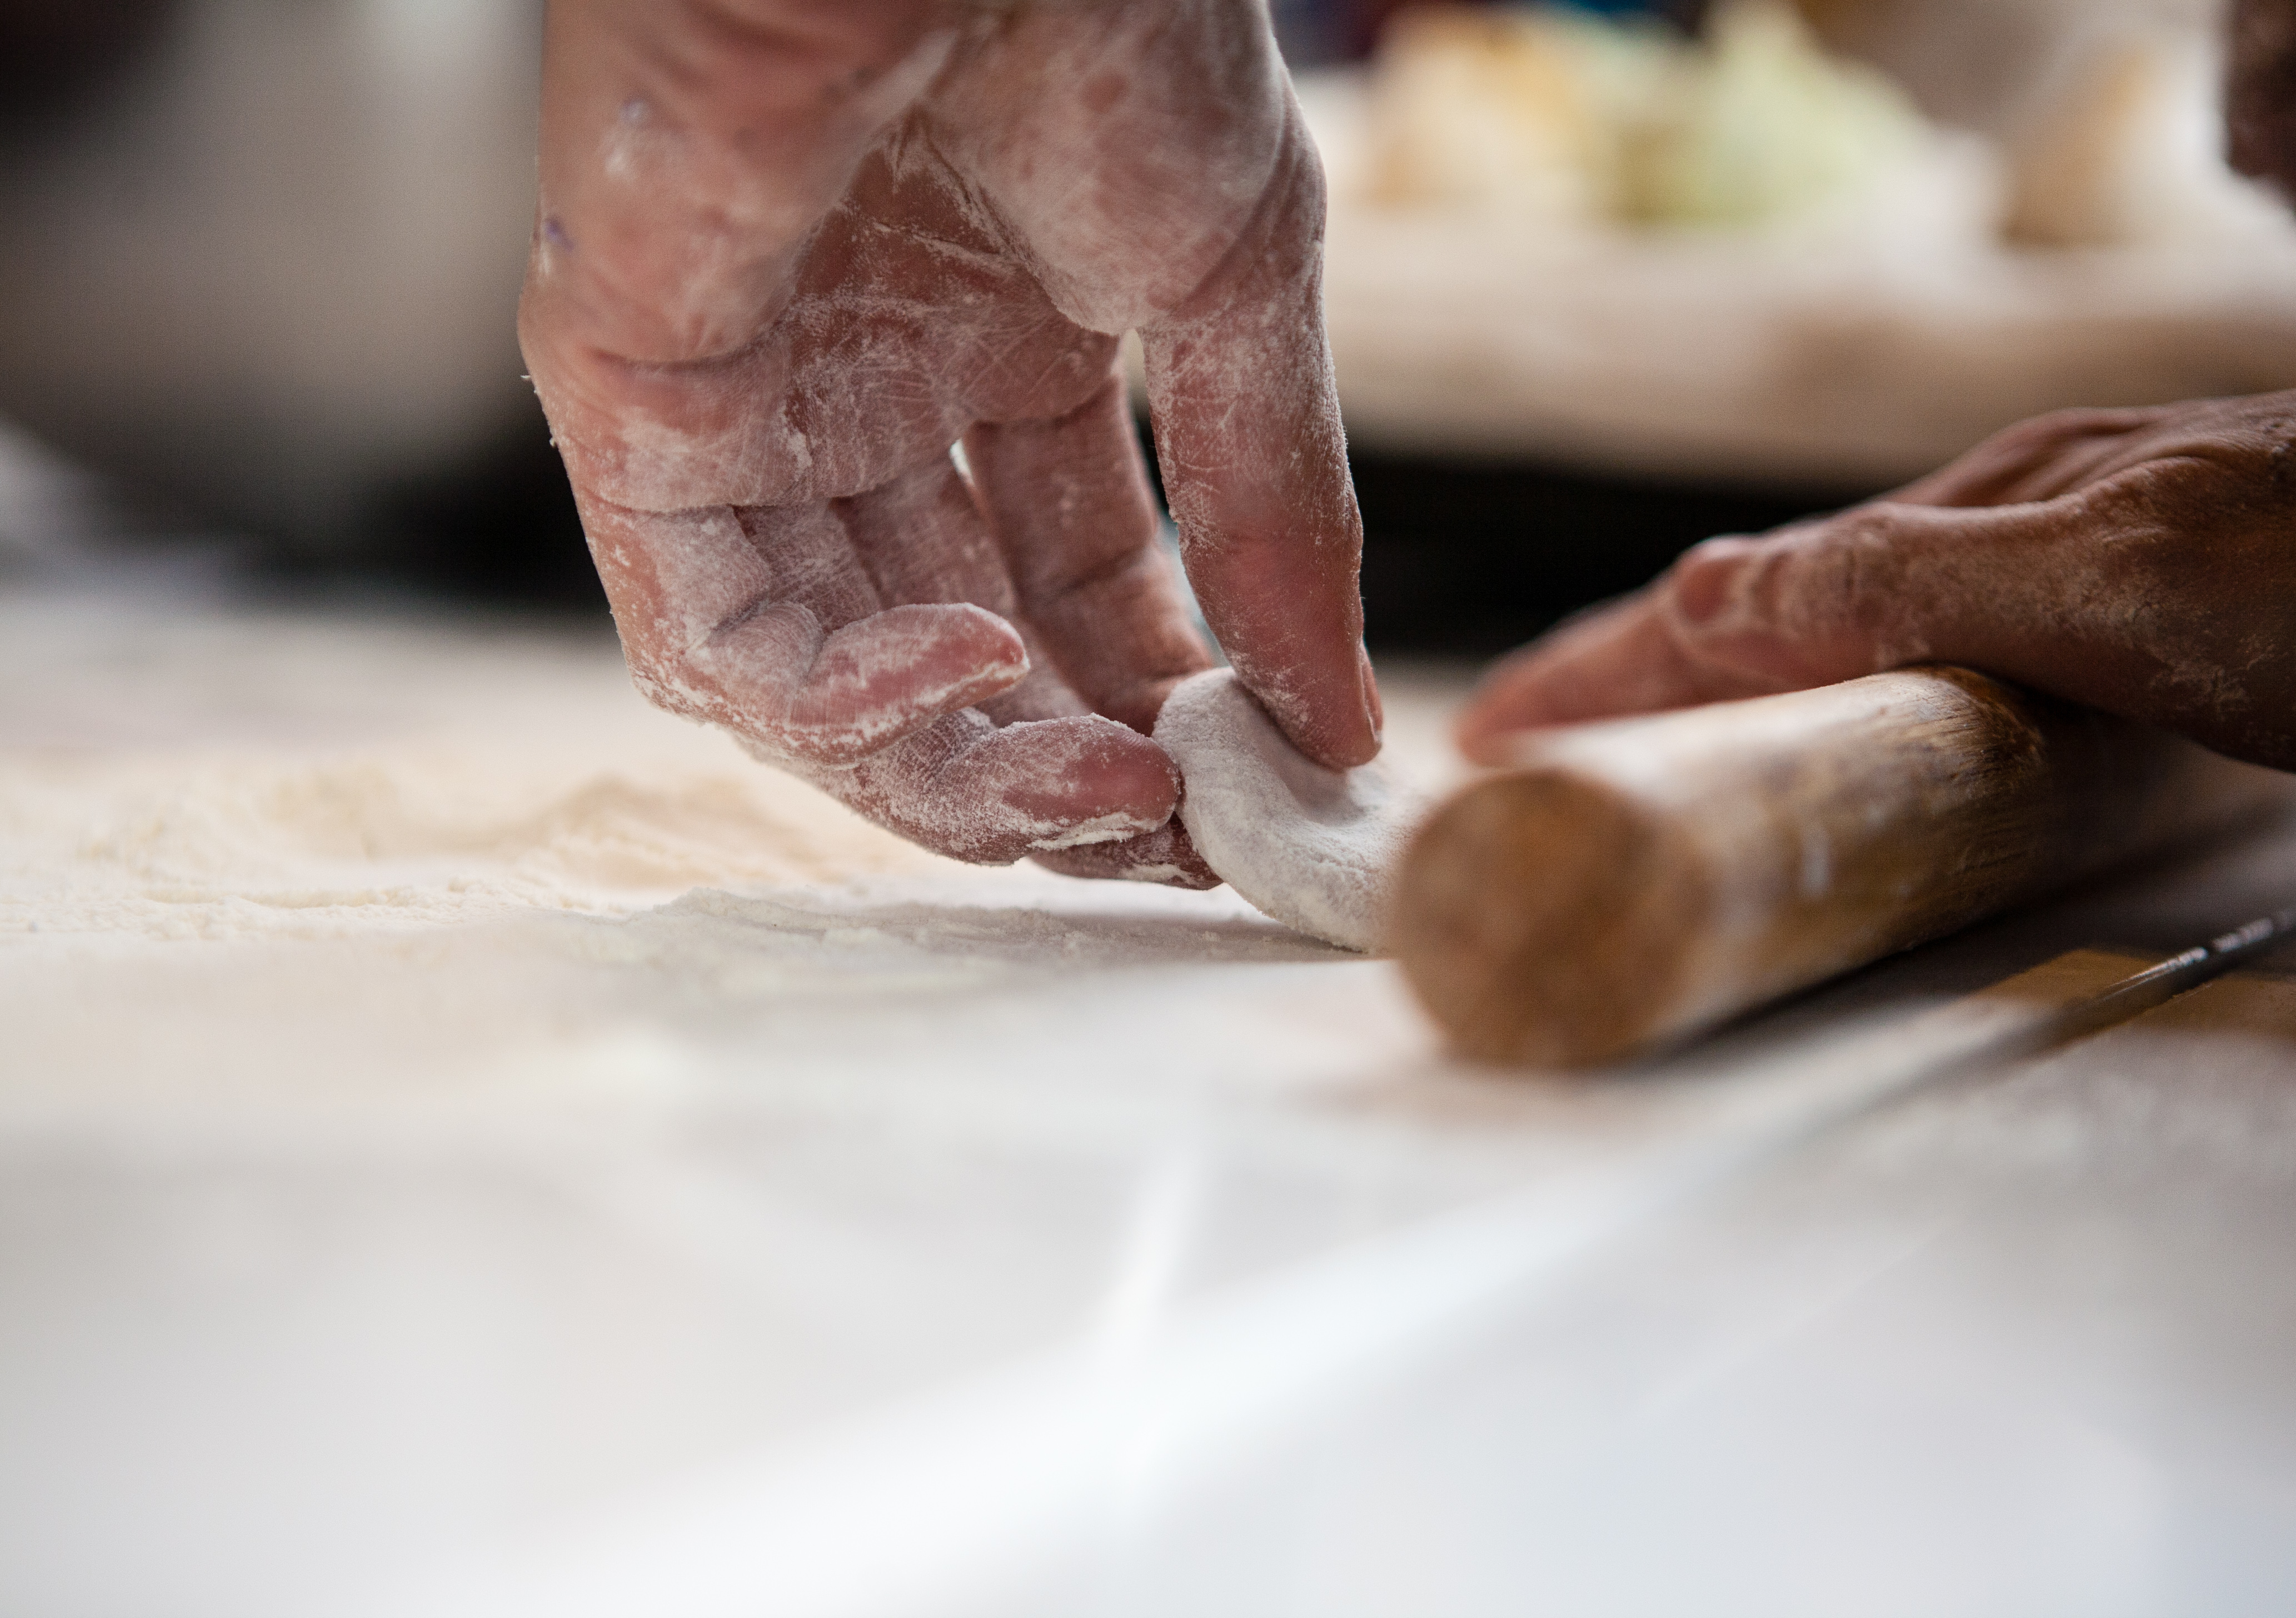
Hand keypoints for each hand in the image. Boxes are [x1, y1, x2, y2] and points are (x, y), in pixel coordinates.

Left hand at [519, 1, 1380, 881]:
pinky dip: (838, 696)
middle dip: (1067, 769)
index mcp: (1000, 359)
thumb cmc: (1099, 18)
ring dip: (966, 770)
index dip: (1160, 710)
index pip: (1074, 598)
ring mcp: (749, 417)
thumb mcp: (1230, 284)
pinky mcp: (640, 412)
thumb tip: (1344, 724)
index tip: (1251, 800)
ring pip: (825, 688)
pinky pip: (715, 630)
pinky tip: (968, 673)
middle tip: (1177, 832)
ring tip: (1104, 794)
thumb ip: (1274, 505)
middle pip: (953, 667)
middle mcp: (866, 406)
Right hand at [1458, 385, 2295, 778]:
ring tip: (1659, 736)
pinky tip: (1877, 716)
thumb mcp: (2123, 582)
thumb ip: (1913, 586)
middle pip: (1788, 601)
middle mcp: (2033, 532)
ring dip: (1744, 680)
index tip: (1497, 741)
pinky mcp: (2167, 628)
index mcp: (1994, 516)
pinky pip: (1955, 655)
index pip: (1746, 598)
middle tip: (1545, 740)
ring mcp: (2100, 571)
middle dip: (1648, 670)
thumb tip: (1704, 606)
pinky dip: (1861, 689)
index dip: (1610, 670)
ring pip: (1870, 624)